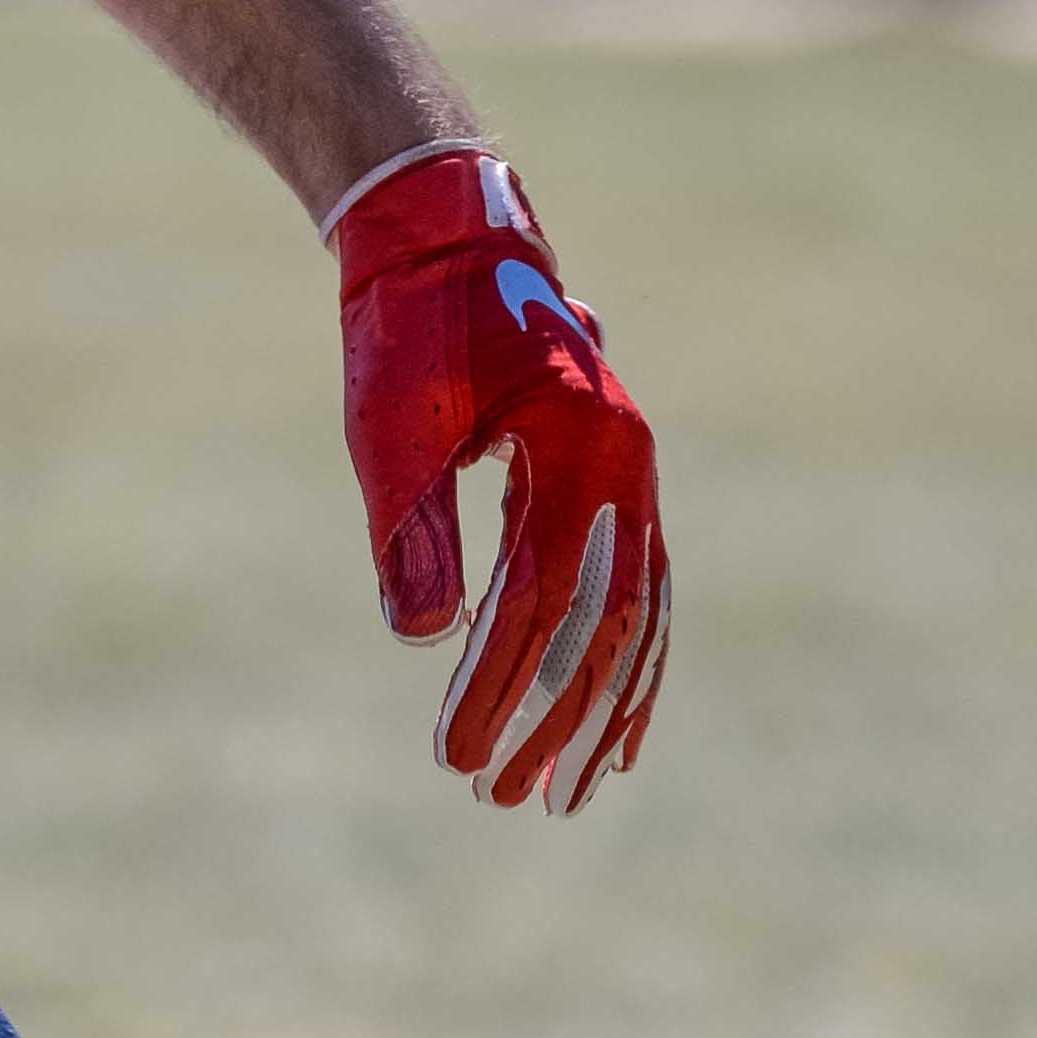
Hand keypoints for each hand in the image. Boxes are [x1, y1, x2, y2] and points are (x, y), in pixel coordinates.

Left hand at [330, 144, 668, 813]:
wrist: (446, 239)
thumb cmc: (410, 328)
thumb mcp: (395, 430)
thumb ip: (415, 531)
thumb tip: (427, 640)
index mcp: (581, 449)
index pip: (542, 599)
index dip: (500, 685)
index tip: (456, 756)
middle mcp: (627, 468)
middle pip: (607, 625)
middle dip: (558, 719)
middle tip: (508, 799)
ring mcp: (632, 477)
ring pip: (636, 619)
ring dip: (602, 710)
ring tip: (570, 793)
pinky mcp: (617, 486)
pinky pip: (641, 591)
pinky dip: (630, 666)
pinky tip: (619, 731)